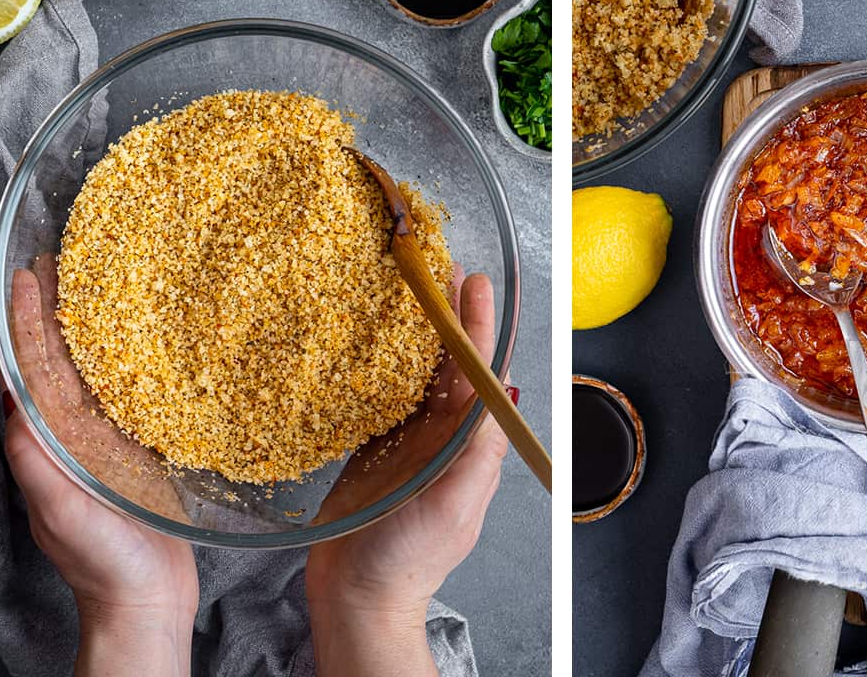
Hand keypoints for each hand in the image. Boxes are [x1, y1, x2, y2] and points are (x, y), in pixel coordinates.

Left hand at [6, 263, 196, 676]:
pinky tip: (152, 343)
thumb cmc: (102, 562)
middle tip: (65, 265)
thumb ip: (37, 460)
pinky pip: (138, 399)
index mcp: (49, 442)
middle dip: (59, 313)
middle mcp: (75, 435)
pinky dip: (138, 365)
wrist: (147, 601)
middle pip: (63, 362)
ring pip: (99, 375)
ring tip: (105, 290)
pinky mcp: (145, 454)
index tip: (31, 278)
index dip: (30, 322)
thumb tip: (17, 399)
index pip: (34, 369)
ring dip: (96, 330)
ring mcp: (109, 444)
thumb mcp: (59, 511)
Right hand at [305, 270, 508, 676]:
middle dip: (447, 316)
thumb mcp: (452, 504)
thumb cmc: (409, 559)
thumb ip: (477, 450)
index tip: (473, 283)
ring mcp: (408, 439)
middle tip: (437, 267)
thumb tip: (507, 394)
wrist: (359, 598)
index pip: (479, 372)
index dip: (477, 326)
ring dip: (414, 333)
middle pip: (448, 363)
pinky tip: (368, 336)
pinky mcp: (373, 446)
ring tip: (406, 288)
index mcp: (468, 443)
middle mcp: (442, 435)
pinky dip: (378, 363)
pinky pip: (380, 394)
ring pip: (415, 373)